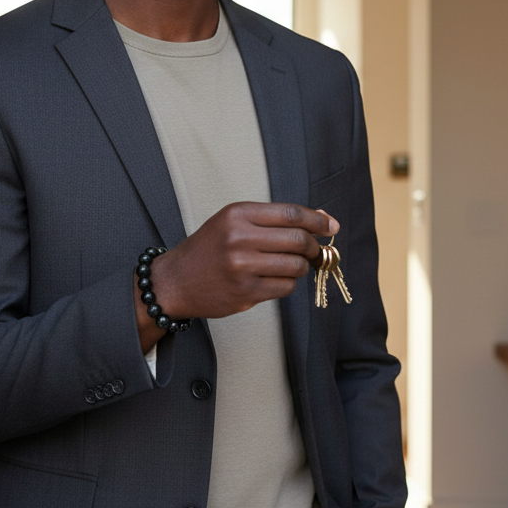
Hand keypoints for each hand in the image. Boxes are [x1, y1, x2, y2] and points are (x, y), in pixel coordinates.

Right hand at [135, 202, 337, 348]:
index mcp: (238, 214)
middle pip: (298, 239)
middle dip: (313, 246)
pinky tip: (274, 279)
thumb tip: (320, 219)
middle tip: (315, 250)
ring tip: (290, 265)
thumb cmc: (210, 248)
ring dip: (301, 267)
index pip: (291, 214)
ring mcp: (242, 267)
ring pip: (295, 266)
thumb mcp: (234, 221)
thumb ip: (272, 219)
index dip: (317, 220)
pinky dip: (287, 283)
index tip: (331, 226)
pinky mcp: (245, 293)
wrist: (176, 281)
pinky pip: (285, 287)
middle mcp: (239, 238)